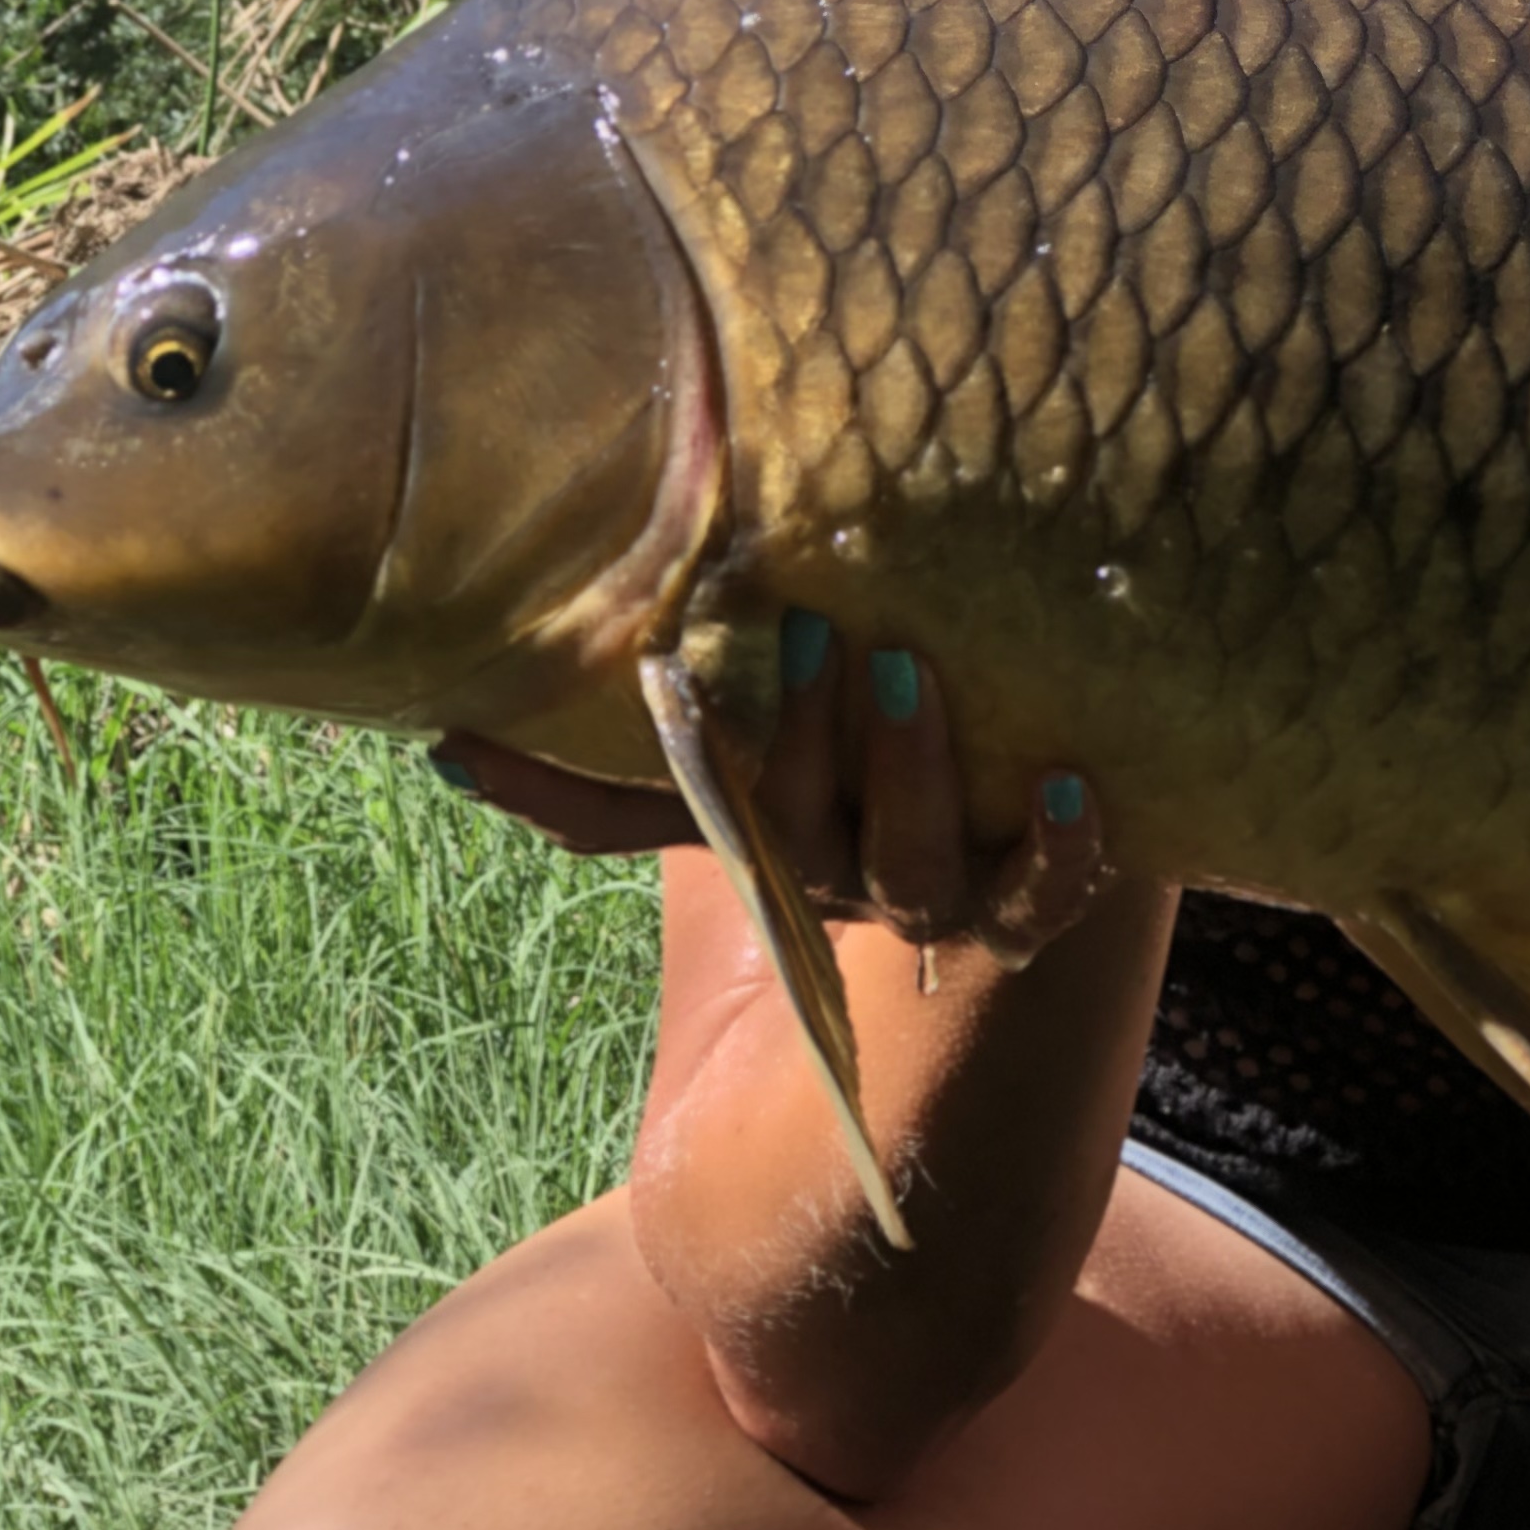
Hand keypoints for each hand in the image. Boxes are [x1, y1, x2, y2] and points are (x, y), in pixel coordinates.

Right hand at [427, 610, 1106, 961]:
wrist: (1023, 826)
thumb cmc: (874, 755)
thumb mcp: (758, 737)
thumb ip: (651, 729)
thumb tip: (451, 716)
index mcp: (760, 834)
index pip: (642, 819)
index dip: (557, 791)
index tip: (525, 720)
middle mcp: (835, 875)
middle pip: (797, 830)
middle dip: (794, 737)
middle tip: (801, 628)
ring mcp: (933, 895)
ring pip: (910, 863)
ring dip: (904, 769)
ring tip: (908, 670)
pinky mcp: (1032, 897)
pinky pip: (1045, 901)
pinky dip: (1063, 855)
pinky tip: (1078, 790)